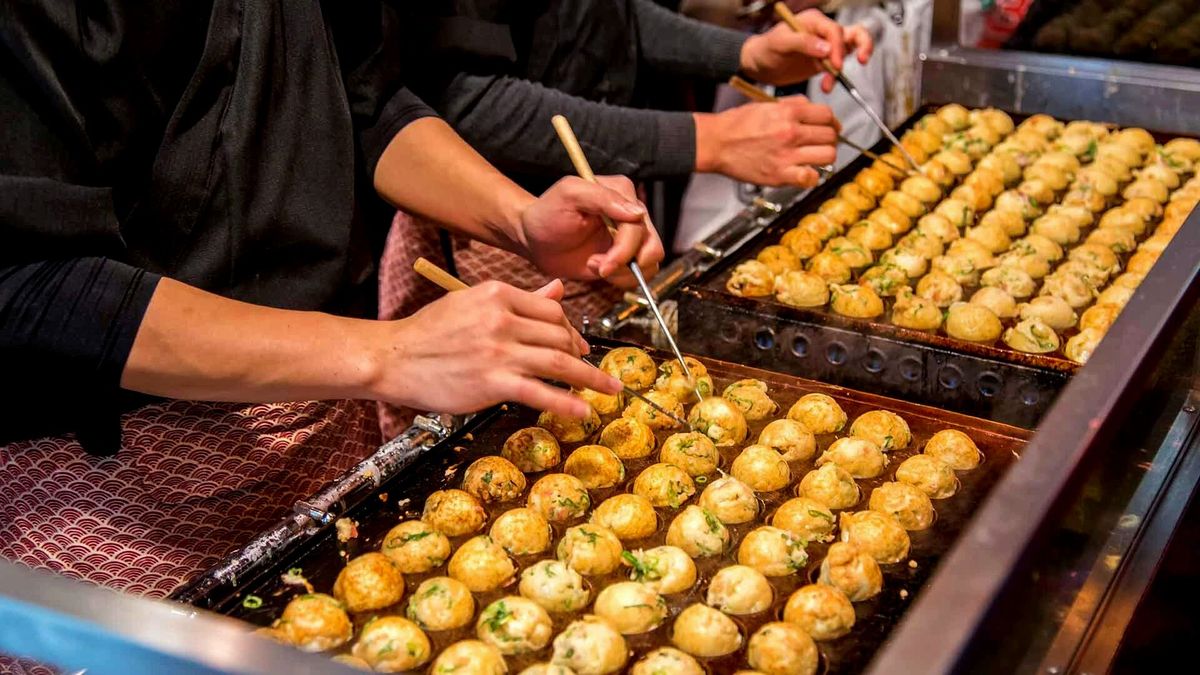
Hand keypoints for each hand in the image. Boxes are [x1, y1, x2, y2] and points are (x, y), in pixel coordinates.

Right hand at [382, 280, 620, 417]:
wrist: (393, 358)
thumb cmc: (429, 332)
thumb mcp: (472, 302)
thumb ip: (519, 299)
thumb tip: (557, 292)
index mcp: (497, 295)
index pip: (551, 309)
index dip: (570, 328)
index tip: (577, 343)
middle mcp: (501, 319)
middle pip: (560, 335)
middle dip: (581, 353)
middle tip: (590, 368)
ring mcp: (499, 352)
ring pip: (559, 362)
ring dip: (590, 377)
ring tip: (609, 388)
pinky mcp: (493, 383)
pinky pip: (540, 393)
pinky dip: (566, 403)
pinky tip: (583, 411)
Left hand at [518, 176, 663, 288]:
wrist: (534, 238)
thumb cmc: (547, 213)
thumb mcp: (570, 195)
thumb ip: (602, 198)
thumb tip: (637, 213)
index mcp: (622, 192)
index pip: (639, 226)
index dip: (624, 249)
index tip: (603, 263)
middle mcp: (631, 213)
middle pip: (650, 246)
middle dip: (624, 263)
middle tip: (598, 267)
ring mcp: (629, 237)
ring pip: (649, 264)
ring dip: (621, 273)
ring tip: (594, 266)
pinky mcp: (624, 257)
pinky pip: (638, 275)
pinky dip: (620, 279)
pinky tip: (597, 270)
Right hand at [694, 96, 837, 186]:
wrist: (716, 143)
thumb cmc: (736, 125)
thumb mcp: (765, 105)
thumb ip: (792, 104)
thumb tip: (811, 107)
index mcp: (788, 113)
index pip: (826, 115)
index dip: (832, 121)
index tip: (830, 127)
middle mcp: (790, 132)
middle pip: (830, 135)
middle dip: (830, 138)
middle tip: (823, 142)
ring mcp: (787, 155)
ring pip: (828, 155)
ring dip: (825, 156)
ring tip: (816, 157)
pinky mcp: (780, 174)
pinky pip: (810, 178)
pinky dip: (811, 176)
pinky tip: (805, 172)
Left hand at [740, 10, 873, 91]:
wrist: (759, 65)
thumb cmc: (766, 49)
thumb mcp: (780, 43)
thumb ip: (802, 43)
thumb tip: (826, 49)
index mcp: (813, 20)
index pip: (835, 30)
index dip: (838, 47)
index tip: (835, 65)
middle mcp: (823, 30)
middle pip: (854, 33)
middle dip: (858, 49)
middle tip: (857, 63)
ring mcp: (826, 45)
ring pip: (850, 50)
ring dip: (843, 69)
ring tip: (827, 86)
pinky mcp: (825, 61)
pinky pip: (839, 67)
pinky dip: (835, 78)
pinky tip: (826, 86)